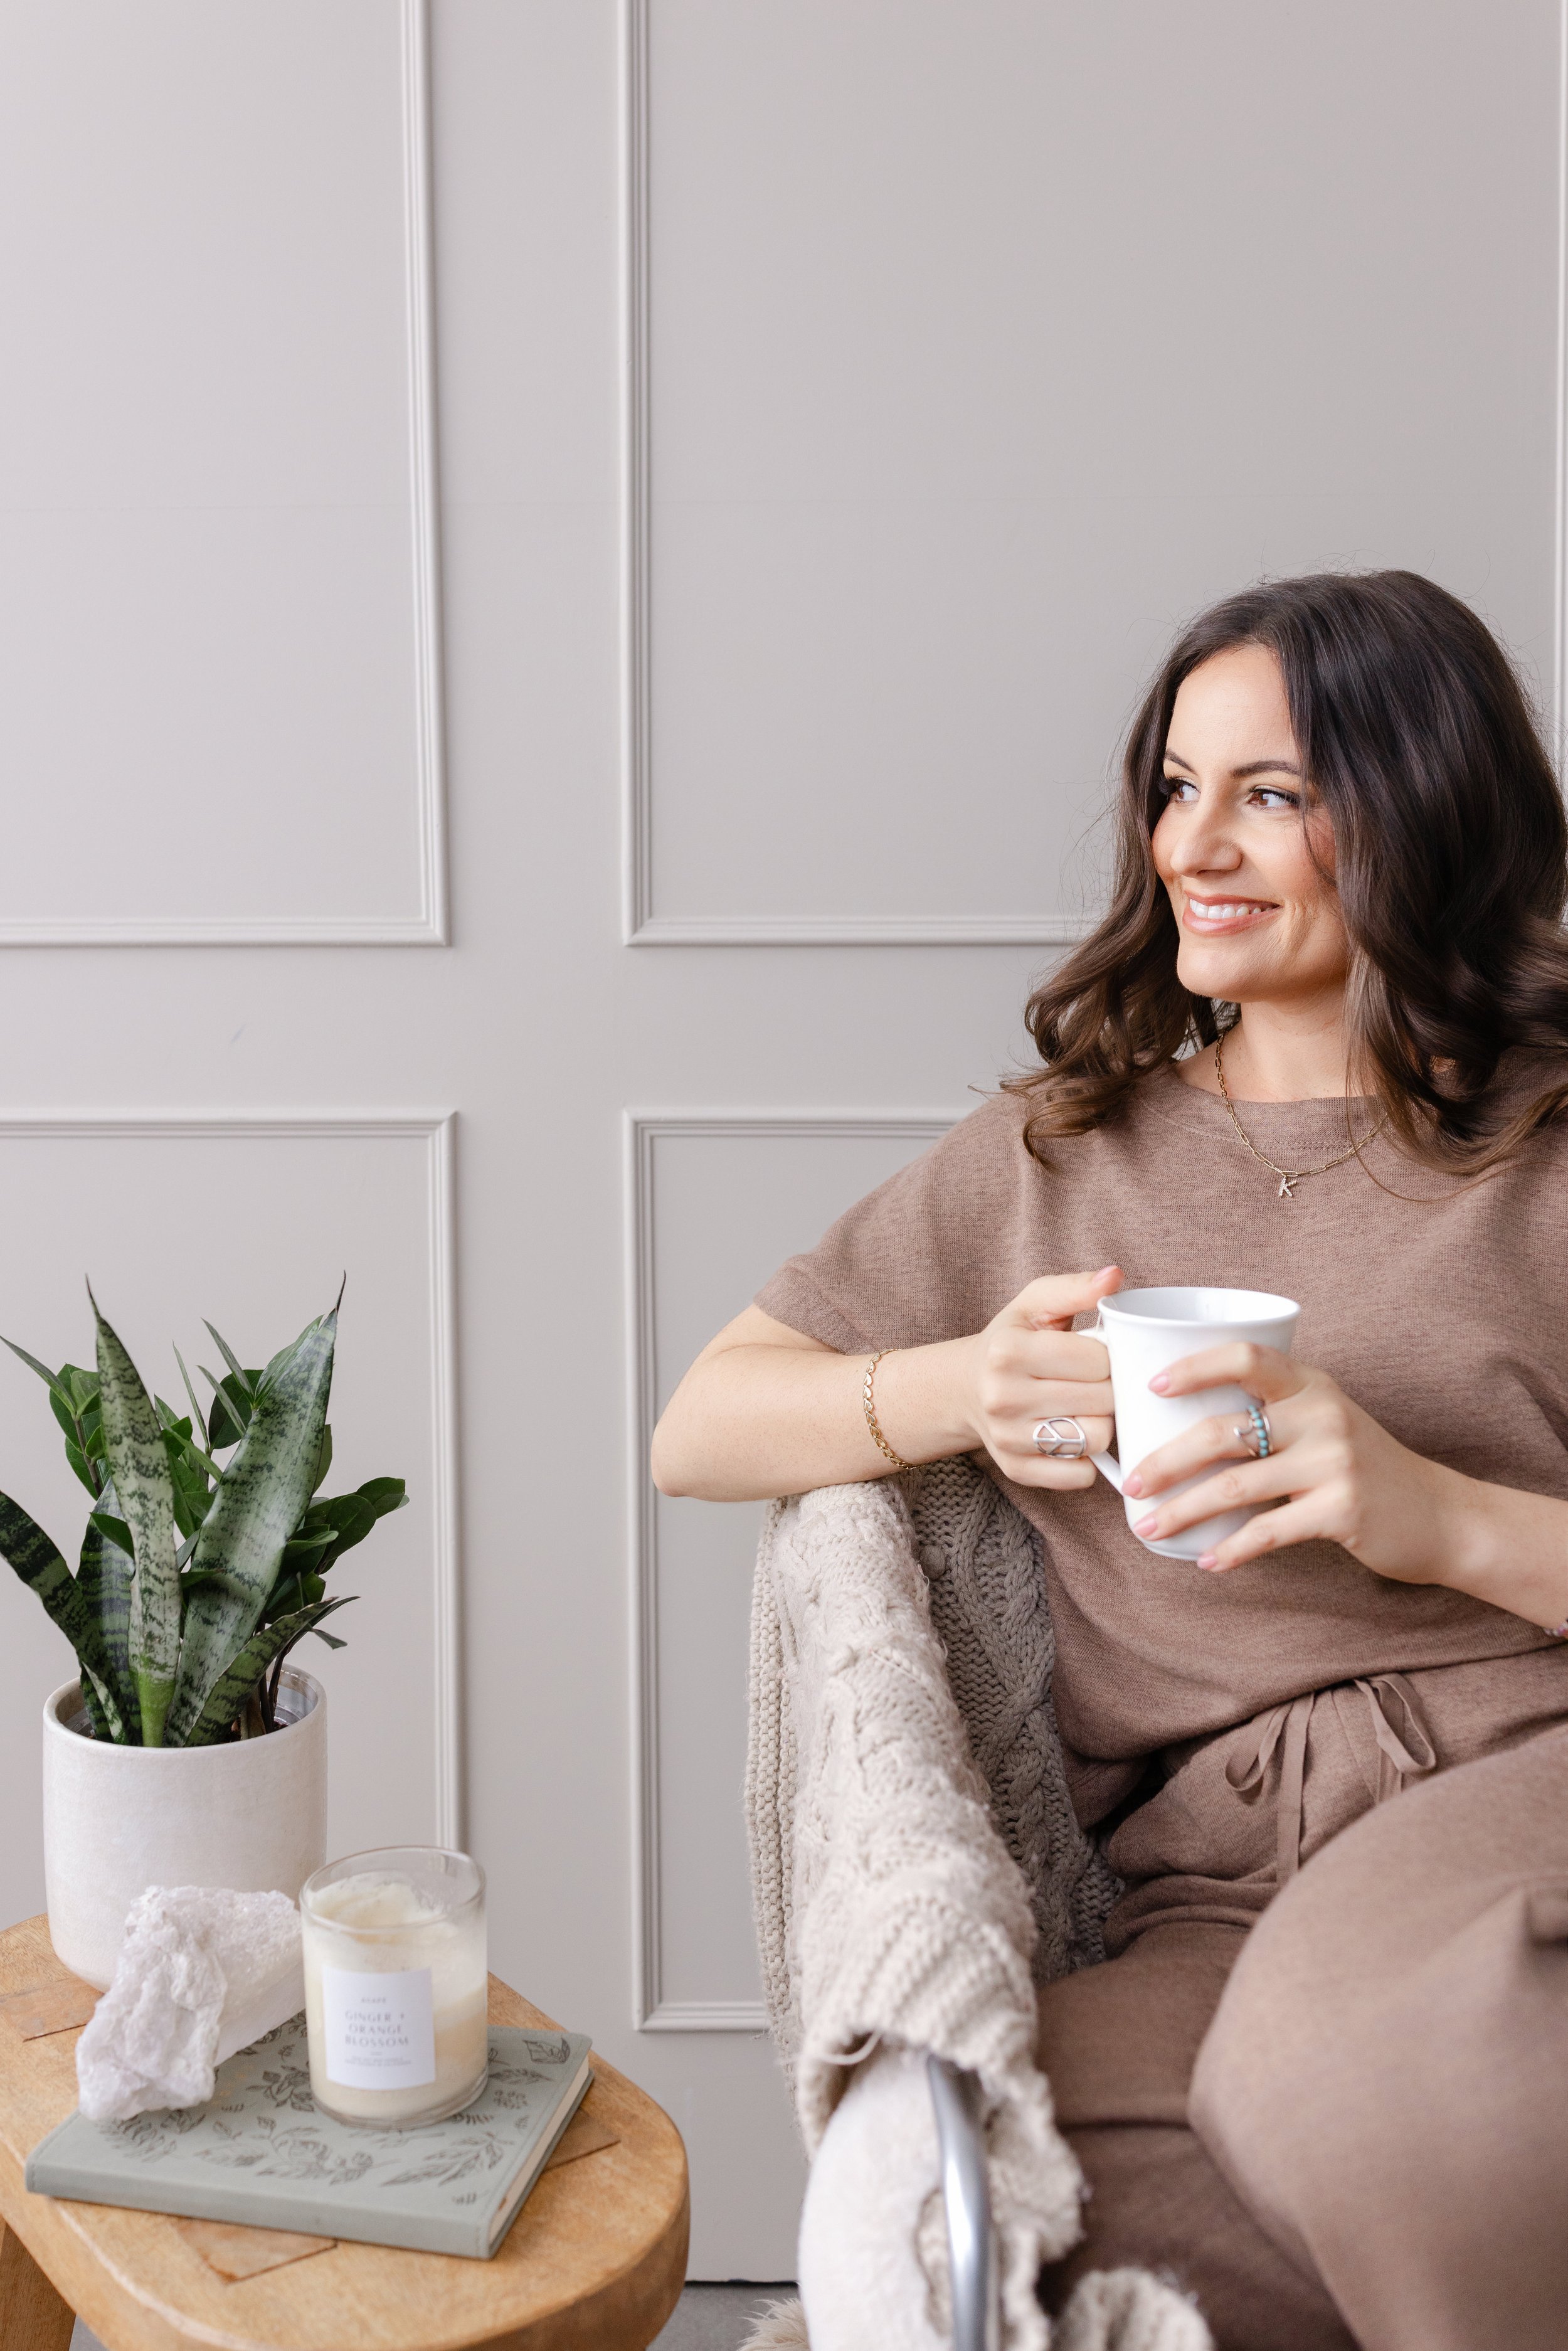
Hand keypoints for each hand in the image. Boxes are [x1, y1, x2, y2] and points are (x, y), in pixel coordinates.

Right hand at [962, 1267, 1119, 1488]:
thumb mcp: (1034, 1304)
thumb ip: (1076, 1288)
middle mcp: (1002, 1397)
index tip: (1095, 1355)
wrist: (965, 1387)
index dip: (1109, 1357)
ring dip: (1101, 1423)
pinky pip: (1081, 1475)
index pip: (1098, 1361)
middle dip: (1109, 1389)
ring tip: (1086, 1407)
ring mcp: (1008, 1438)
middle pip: (1102, 1401)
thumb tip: (1115, 1276)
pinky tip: (1073, 1435)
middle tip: (1094, 1382)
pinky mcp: (1017, 1470)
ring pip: (1096, 1439)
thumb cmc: (1011, 1340)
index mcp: (1008, 1351)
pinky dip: (1087, 1459)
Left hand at [1120, 1344, 1453, 1577]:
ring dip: (1184, 1510)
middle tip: (1132, 1484)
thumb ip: (1271, 1415)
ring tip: (1149, 1528)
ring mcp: (1335, 1462)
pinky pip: (1268, 1531)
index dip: (1195, 1367)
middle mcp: (1322, 1415)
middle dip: (1167, 1461)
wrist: (1438, 1514)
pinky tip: (1205, 1561)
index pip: (1246, 1356)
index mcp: (1311, 1384)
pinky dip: (1231, 1550)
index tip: (1152, 1386)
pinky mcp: (1342, 1510)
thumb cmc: (1362, 1466)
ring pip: (1236, 1486)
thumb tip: (1178, 1425)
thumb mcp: (1324, 1422)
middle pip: (1224, 1431)